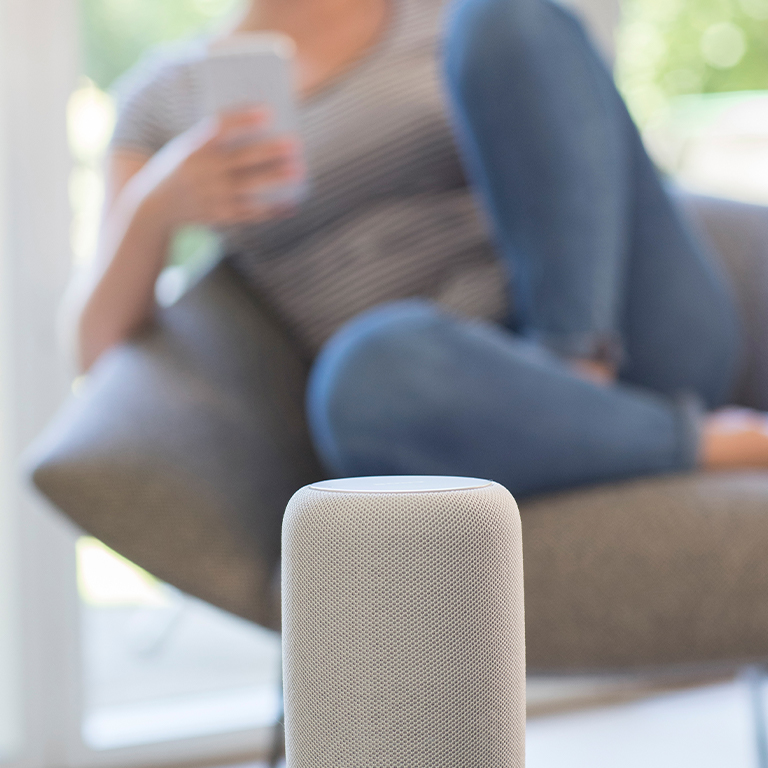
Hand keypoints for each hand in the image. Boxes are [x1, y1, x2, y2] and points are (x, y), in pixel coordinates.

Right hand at [139, 108, 303, 228]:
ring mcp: (212, 196)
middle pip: (241, 159)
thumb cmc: (183, 168)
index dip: (244, 119)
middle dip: (269, 151)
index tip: (268, 111)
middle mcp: (203, 172)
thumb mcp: (189, 148)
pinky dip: (273, 209)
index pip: (220, 128)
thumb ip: (217, 139)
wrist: (154, 207)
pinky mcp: (221, 216)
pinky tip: (292, 204)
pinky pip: (251, 213)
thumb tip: (261, 130)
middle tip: (295, 143)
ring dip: (276, 179)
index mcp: (195, 148)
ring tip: (299, 171)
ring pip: (250, 187)